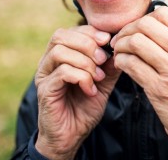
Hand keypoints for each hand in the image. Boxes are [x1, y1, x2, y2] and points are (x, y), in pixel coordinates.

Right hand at [34, 25, 121, 158]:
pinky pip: (62, 72)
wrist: (72, 136)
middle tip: (103, 60)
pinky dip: (82, 77)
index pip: (71, 31)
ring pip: (60, 51)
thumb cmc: (84, 107)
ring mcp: (44, 76)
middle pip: (61, 36)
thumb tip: (123, 47)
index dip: (90, 32)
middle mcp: (48, 62)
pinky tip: (91, 90)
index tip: (108, 41)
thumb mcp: (104, 83)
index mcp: (61, 56)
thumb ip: (110, 66)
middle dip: (87, 44)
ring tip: (98, 77)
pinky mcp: (45, 90)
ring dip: (85, 62)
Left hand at [110, 7, 167, 146]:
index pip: (163, 13)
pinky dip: (121, 62)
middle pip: (146, 24)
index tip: (136, 30)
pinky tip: (122, 65)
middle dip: (127, 30)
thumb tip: (151, 25)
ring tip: (120, 53)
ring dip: (121, 46)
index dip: (143, 19)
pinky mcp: (159, 88)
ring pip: (136, 42)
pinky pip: (131, 64)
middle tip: (121, 41)